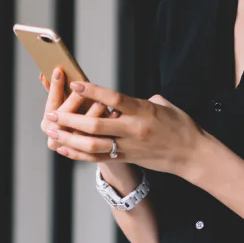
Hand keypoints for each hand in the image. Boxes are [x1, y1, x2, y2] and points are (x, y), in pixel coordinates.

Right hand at [39, 68, 112, 156]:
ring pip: (79, 131)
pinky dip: (105, 127)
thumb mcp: (70, 101)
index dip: (54, 88)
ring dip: (91, 115)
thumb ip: (57, 90)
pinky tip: (114, 113)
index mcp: (47, 124)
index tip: (59, 71)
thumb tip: (42, 74)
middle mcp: (55, 139)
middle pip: (63, 119)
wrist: (93, 140)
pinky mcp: (89, 154)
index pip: (51, 104)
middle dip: (73, 101)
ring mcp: (71, 148)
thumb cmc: (81, 113)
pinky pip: (96, 141)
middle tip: (82, 88)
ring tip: (102, 102)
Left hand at [43, 81, 206, 178]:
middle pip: (96, 126)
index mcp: (143, 111)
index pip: (113, 99)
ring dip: (69, 139)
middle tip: (51, 114)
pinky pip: (98, 158)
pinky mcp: (127, 158)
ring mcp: (129, 146)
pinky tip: (65, 149)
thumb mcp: (162, 104)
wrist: (191, 153)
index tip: (74, 84)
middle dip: (70, 120)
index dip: (92, 91)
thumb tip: (121, 99)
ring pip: (93, 145)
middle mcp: (133, 129)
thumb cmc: (179, 125)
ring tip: (52, 132)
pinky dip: (79, 154)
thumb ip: (139, 100)